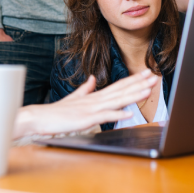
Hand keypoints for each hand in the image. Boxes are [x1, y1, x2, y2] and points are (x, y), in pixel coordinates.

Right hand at [13, 70, 157, 138]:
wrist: (39, 118)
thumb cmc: (56, 112)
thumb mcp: (73, 98)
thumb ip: (85, 89)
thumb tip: (92, 79)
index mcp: (94, 95)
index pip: (118, 85)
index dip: (133, 79)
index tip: (147, 73)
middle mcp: (95, 99)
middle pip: (121, 90)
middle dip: (139, 83)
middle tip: (154, 76)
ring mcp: (91, 108)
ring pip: (116, 100)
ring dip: (132, 95)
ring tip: (147, 90)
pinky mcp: (85, 119)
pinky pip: (104, 116)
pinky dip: (116, 114)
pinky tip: (128, 113)